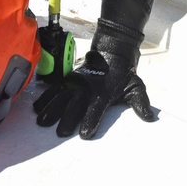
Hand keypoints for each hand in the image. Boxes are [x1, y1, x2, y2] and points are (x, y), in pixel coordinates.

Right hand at [33, 31, 154, 138]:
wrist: (112, 51)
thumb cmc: (123, 74)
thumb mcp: (135, 87)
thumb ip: (141, 103)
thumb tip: (150, 118)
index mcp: (103, 93)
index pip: (96, 109)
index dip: (91, 121)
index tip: (85, 134)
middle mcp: (87, 88)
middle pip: (75, 105)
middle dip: (67, 119)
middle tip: (60, 133)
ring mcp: (75, 82)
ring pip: (61, 97)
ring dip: (51, 110)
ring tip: (42, 122)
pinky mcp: (68, 79)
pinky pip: (54, 90)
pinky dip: (45, 99)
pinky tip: (36, 109)